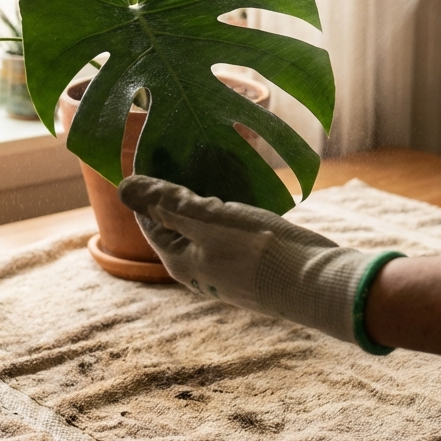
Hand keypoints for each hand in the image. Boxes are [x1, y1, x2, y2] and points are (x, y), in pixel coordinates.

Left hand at [118, 175, 402, 353]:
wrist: (317, 284)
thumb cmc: (260, 251)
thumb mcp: (210, 219)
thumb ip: (168, 203)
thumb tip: (123, 187)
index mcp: (181, 262)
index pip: (150, 222)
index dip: (147, 191)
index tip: (151, 157)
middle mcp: (200, 273)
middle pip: (178, 227)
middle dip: (178, 195)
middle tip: (184, 156)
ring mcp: (228, 275)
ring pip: (207, 232)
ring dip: (207, 204)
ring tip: (215, 171)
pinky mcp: (254, 270)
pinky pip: (231, 237)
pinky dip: (230, 215)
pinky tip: (244, 197)